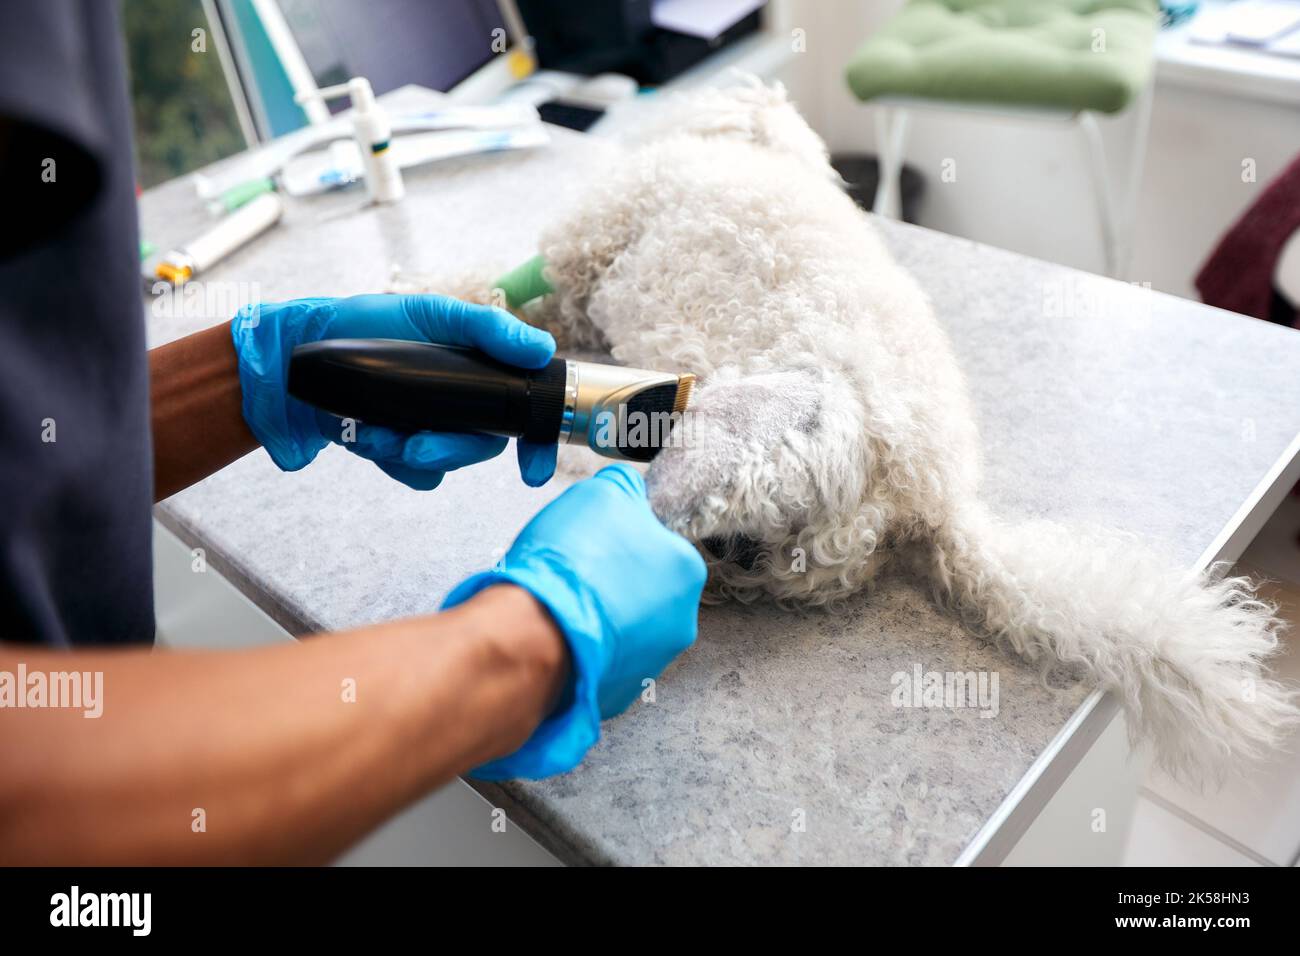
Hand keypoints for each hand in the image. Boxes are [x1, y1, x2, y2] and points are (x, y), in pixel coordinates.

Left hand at [230, 294, 558, 487]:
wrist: (298, 355)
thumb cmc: (364, 324)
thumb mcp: (429, 313)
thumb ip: (486, 329)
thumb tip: (542, 348)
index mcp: (479, 370)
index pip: (525, 409)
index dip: (538, 442)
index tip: (533, 471)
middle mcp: (462, 403)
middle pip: (485, 445)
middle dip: (452, 451)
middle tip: (416, 446)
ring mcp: (431, 429)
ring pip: (446, 464)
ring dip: (409, 452)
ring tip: (372, 429)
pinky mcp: (400, 451)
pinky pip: (415, 475)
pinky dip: (388, 458)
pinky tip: (362, 434)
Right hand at [442, 464, 706, 778]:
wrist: (533, 636)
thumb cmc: (571, 565)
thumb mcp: (602, 493)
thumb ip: (626, 488)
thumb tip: (629, 491)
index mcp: (687, 572)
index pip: (659, 543)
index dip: (620, 536)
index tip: (592, 541)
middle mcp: (681, 622)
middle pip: (644, 587)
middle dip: (611, 579)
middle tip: (575, 571)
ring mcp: (652, 663)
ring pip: (623, 626)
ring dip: (597, 614)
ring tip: (562, 603)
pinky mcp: (619, 693)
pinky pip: (601, 659)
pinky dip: (583, 647)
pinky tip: (558, 634)